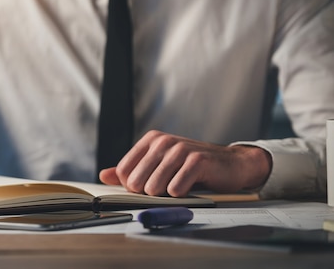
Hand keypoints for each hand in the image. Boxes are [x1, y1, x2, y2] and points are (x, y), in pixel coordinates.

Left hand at [98, 130, 271, 196]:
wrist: (231, 164)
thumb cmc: (193, 167)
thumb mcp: (160, 165)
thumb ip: (132, 170)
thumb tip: (104, 175)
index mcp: (151, 140)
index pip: (124, 171)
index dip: (132, 187)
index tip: (148, 187)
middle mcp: (163, 141)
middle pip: (136, 182)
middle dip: (149, 193)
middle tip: (166, 188)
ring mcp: (179, 149)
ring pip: (154, 187)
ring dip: (165, 195)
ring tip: (178, 187)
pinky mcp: (197, 161)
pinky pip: (175, 189)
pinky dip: (181, 195)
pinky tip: (190, 187)